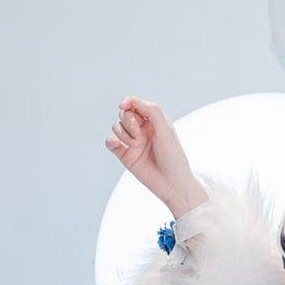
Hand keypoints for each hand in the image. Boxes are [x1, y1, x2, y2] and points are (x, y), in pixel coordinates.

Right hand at [105, 97, 206, 215]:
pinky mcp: (125, 155)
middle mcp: (142, 130)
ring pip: (116, 127)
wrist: (172, 183)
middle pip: (124, 114)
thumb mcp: (165, 129)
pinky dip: (111, 141)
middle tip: (138, 133)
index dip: (128, 102)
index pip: (136, 104)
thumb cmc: (173, 156)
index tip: (123, 105)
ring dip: (123, 133)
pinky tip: (117, 145)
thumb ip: (151, 110)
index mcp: (154, 121)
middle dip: (128, 120)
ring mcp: (132, 142)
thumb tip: (130, 100)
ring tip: (135, 145)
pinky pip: (111, 142)